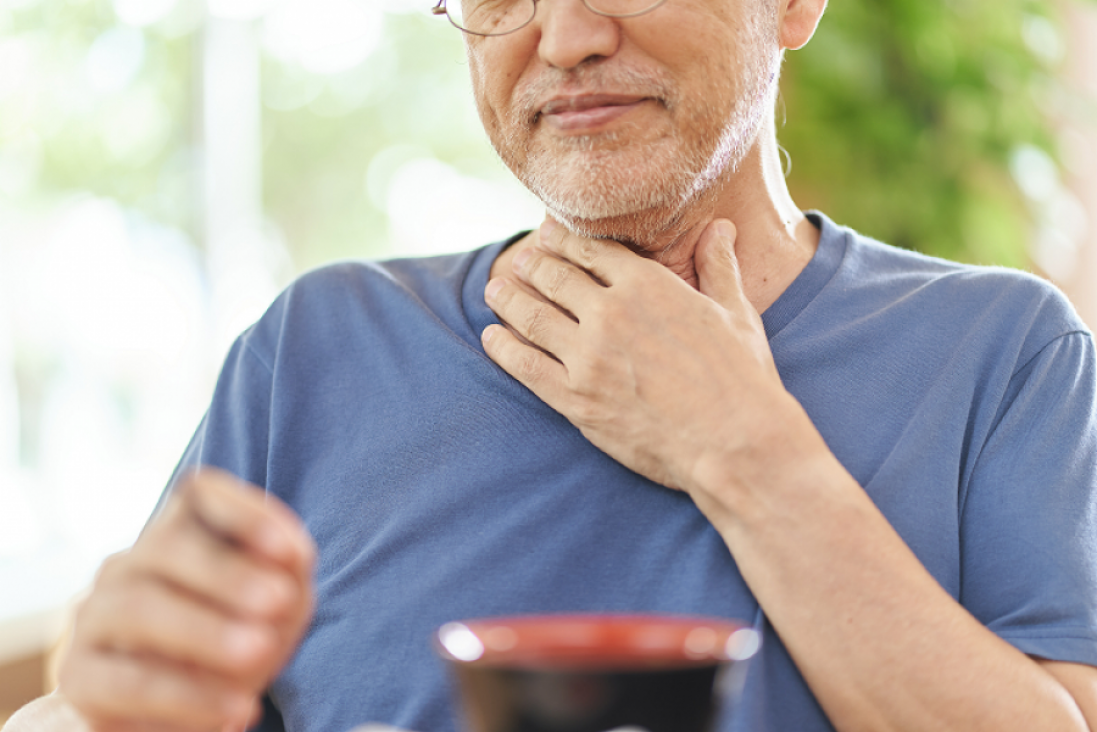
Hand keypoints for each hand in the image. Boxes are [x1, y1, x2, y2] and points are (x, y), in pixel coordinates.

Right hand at [58, 468, 315, 731]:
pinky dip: (187, 696)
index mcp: (179, 531)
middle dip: (227, 574)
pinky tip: (236, 710)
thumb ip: (289, 571)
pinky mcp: (80, 678)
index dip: (245, 514)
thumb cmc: (244, 635)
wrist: (195, 707)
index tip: (293, 552)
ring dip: (205, 631)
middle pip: (166, 547)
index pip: (200, 494)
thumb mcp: (282, 603)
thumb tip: (291, 555)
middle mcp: (130, 564)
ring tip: (259, 656)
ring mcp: (97, 616)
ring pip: (139, 608)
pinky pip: (127, 681)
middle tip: (280, 603)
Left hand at [483, 218, 797, 506]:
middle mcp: (610, 314)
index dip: (565, 240)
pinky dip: (503, 348)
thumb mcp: (735, 313)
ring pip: (532, 316)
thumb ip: (718, 266)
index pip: (592, 251)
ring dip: (509, 298)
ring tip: (496, 289)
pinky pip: (526, 366)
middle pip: (555, 277)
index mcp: (648, 285)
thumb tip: (721, 227)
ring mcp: (587, 358)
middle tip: (520, 261)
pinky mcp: (576, 400)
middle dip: (534, 264)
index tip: (549, 235)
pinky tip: (491, 338)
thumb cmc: (742, 378)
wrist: (734, 443)